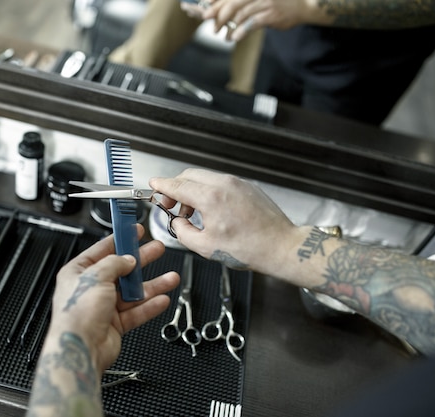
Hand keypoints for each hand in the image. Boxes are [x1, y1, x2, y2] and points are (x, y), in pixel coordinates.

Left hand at [48, 225, 179, 372]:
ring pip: (133, 292)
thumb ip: (115, 264)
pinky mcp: (115, 324)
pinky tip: (162, 299)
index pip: (102, 251)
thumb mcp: (95, 276)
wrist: (80, 349)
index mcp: (79, 273)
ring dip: (153, 285)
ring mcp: (104, 307)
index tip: (133, 232)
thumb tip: (127, 259)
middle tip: (156, 249)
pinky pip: (136, 311)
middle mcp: (91, 289)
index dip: (119, 239)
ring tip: (171, 278)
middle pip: (121, 270)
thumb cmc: (77, 315)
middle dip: (141, 260)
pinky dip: (150, 305)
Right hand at [150, 168, 296, 271]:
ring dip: (192, 190)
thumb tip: (178, 223)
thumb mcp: (206, 247)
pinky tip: (210, 210)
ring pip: (205, 177)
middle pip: (189, 175)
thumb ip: (183, 232)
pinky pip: (220, 182)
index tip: (153, 185)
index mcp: (211, 198)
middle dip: (175, 188)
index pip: (177, 185)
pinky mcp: (247, 187)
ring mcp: (238, 183)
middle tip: (170, 205)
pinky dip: (208, 191)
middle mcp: (224, 184)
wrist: (280, 247)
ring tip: (192, 212)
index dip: (161, 185)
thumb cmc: (249, 249)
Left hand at [202, 0, 316, 40]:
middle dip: (219, 15)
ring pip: (241, 14)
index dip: (215, 2)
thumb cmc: (277, 2)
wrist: (302, 5)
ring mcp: (265, 2)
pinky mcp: (271, 14)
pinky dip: (242, 31)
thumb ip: (242, 3)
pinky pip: (252, 23)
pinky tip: (235, 37)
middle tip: (212, 25)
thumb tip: (219, 11)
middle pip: (232, 3)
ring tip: (225, 36)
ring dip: (230, 26)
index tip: (204, 10)